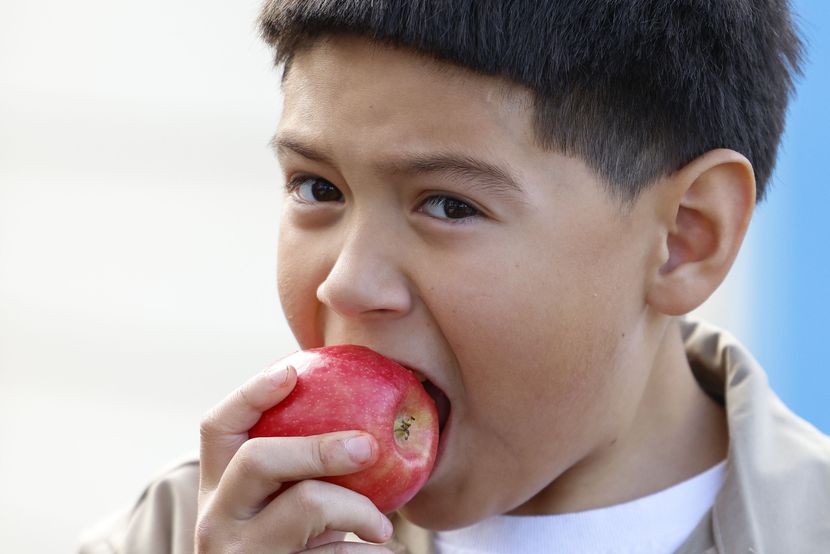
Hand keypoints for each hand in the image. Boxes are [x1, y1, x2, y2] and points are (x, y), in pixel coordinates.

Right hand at [195, 362, 394, 552]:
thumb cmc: (285, 550)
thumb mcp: (273, 511)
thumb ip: (295, 472)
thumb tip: (365, 424)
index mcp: (217, 490)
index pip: (216, 428)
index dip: (251, 392)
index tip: (293, 371)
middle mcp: (217, 520)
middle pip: (260, 458)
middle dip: (321, 445)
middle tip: (369, 447)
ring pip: (308, 506)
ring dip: (361, 511)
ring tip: (385, 528)